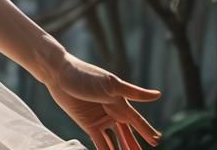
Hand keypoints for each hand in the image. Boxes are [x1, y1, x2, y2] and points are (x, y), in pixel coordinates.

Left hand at [40, 48, 162, 149]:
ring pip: (116, 140)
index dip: (146, 131)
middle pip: (127, 133)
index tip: (156, 140)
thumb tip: (158, 95)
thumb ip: (133, 93)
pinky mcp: (88, 124)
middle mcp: (112, 112)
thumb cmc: (85, 74)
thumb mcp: (110, 84)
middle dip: (135, 145)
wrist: (58, 73)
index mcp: (119, 102)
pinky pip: (100, 142)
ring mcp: (100, 119)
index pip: (137, 121)